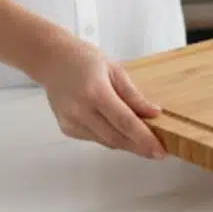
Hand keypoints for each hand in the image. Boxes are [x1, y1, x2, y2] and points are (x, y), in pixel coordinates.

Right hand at [38, 43, 166, 159]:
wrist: (53, 61)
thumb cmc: (84, 60)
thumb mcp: (115, 70)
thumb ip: (134, 95)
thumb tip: (154, 113)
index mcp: (96, 92)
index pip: (125, 122)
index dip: (144, 138)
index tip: (159, 150)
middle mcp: (81, 110)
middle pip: (116, 138)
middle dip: (139, 147)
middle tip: (158, 152)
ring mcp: (71, 122)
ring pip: (106, 141)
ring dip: (126, 144)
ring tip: (144, 142)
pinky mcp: (67, 128)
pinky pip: (95, 138)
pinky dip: (111, 137)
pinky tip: (120, 131)